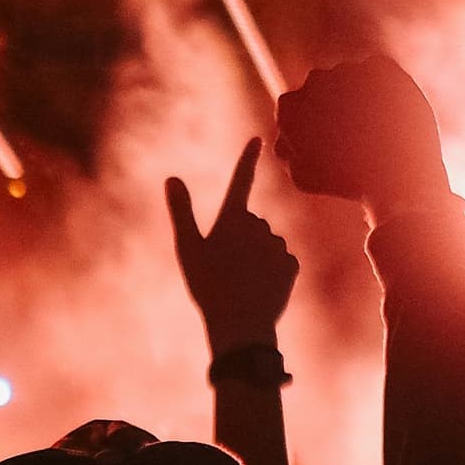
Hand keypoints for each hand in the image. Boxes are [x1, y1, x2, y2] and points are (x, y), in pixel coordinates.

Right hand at [167, 138, 297, 355]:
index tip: (257, 139)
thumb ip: (182, 211)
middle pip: (249, 223)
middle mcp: (259, 226)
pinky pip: (281, 261)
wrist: (241, 325)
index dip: (247, 159)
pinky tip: (260, 288)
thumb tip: (172, 178)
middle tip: (224, 267)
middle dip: (240, 238)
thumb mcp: (188, 248)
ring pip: (266, 243)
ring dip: (256, 256)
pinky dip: (272, 271)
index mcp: (233, 218)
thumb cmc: (209, 287)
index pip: (241, 180)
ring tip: (241, 282)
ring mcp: (278, 245)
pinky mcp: (292, 264)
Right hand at [274, 56, 448, 220]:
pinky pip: (380, 71)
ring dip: (359, 96)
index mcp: (289, 105)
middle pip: (322, 89)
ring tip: (376, 127)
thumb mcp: (304, 177)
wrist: (396, 173)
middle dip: (334, 105)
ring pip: (351, 79)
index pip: (294, 108)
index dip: (311, 125)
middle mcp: (314, 79)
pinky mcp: (380, 65)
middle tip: (354, 134)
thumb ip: (288, 155)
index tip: (328, 141)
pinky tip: (391, 112)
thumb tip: (282, 141)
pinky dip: (385, 87)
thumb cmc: (346, 181)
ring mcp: (347, 68)